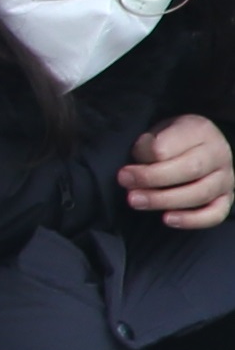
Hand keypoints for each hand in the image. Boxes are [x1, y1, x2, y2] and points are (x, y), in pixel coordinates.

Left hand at [123, 112, 230, 229]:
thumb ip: (149, 145)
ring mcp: (226, 178)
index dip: (146, 158)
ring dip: (165, 200)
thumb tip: (142, 164)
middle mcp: (218, 153)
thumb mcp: (157, 132)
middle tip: (126, 183)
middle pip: (190, 169)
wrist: (194, 146)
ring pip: (201, 193)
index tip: (125, 170)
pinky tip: (168, 219)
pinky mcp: (226, 199)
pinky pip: (215, 214)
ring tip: (137, 201)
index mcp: (199, 130)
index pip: (172, 145)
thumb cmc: (170, 140)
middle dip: (152, 179)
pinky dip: (192, 220)